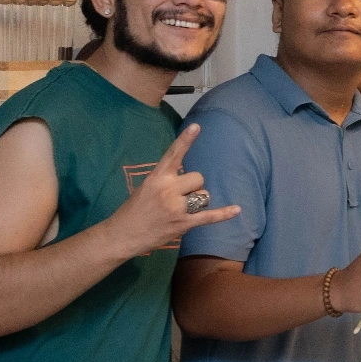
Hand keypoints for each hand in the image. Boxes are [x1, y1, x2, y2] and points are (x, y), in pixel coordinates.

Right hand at [105, 124, 239, 256]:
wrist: (123, 234)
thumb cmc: (135, 209)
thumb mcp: (147, 187)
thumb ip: (167, 180)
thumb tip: (190, 179)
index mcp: (157, 177)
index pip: (174, 155)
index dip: (185, 140)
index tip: (197, 126)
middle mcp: (168, 189)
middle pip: (198, 177)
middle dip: (194, 186)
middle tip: (179, 197)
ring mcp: (177, 207)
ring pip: (204, 196)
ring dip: (198, 202)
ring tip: (180, 210)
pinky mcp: (184, 223)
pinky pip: (209, 216)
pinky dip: (224, 214)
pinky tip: (237, 209)